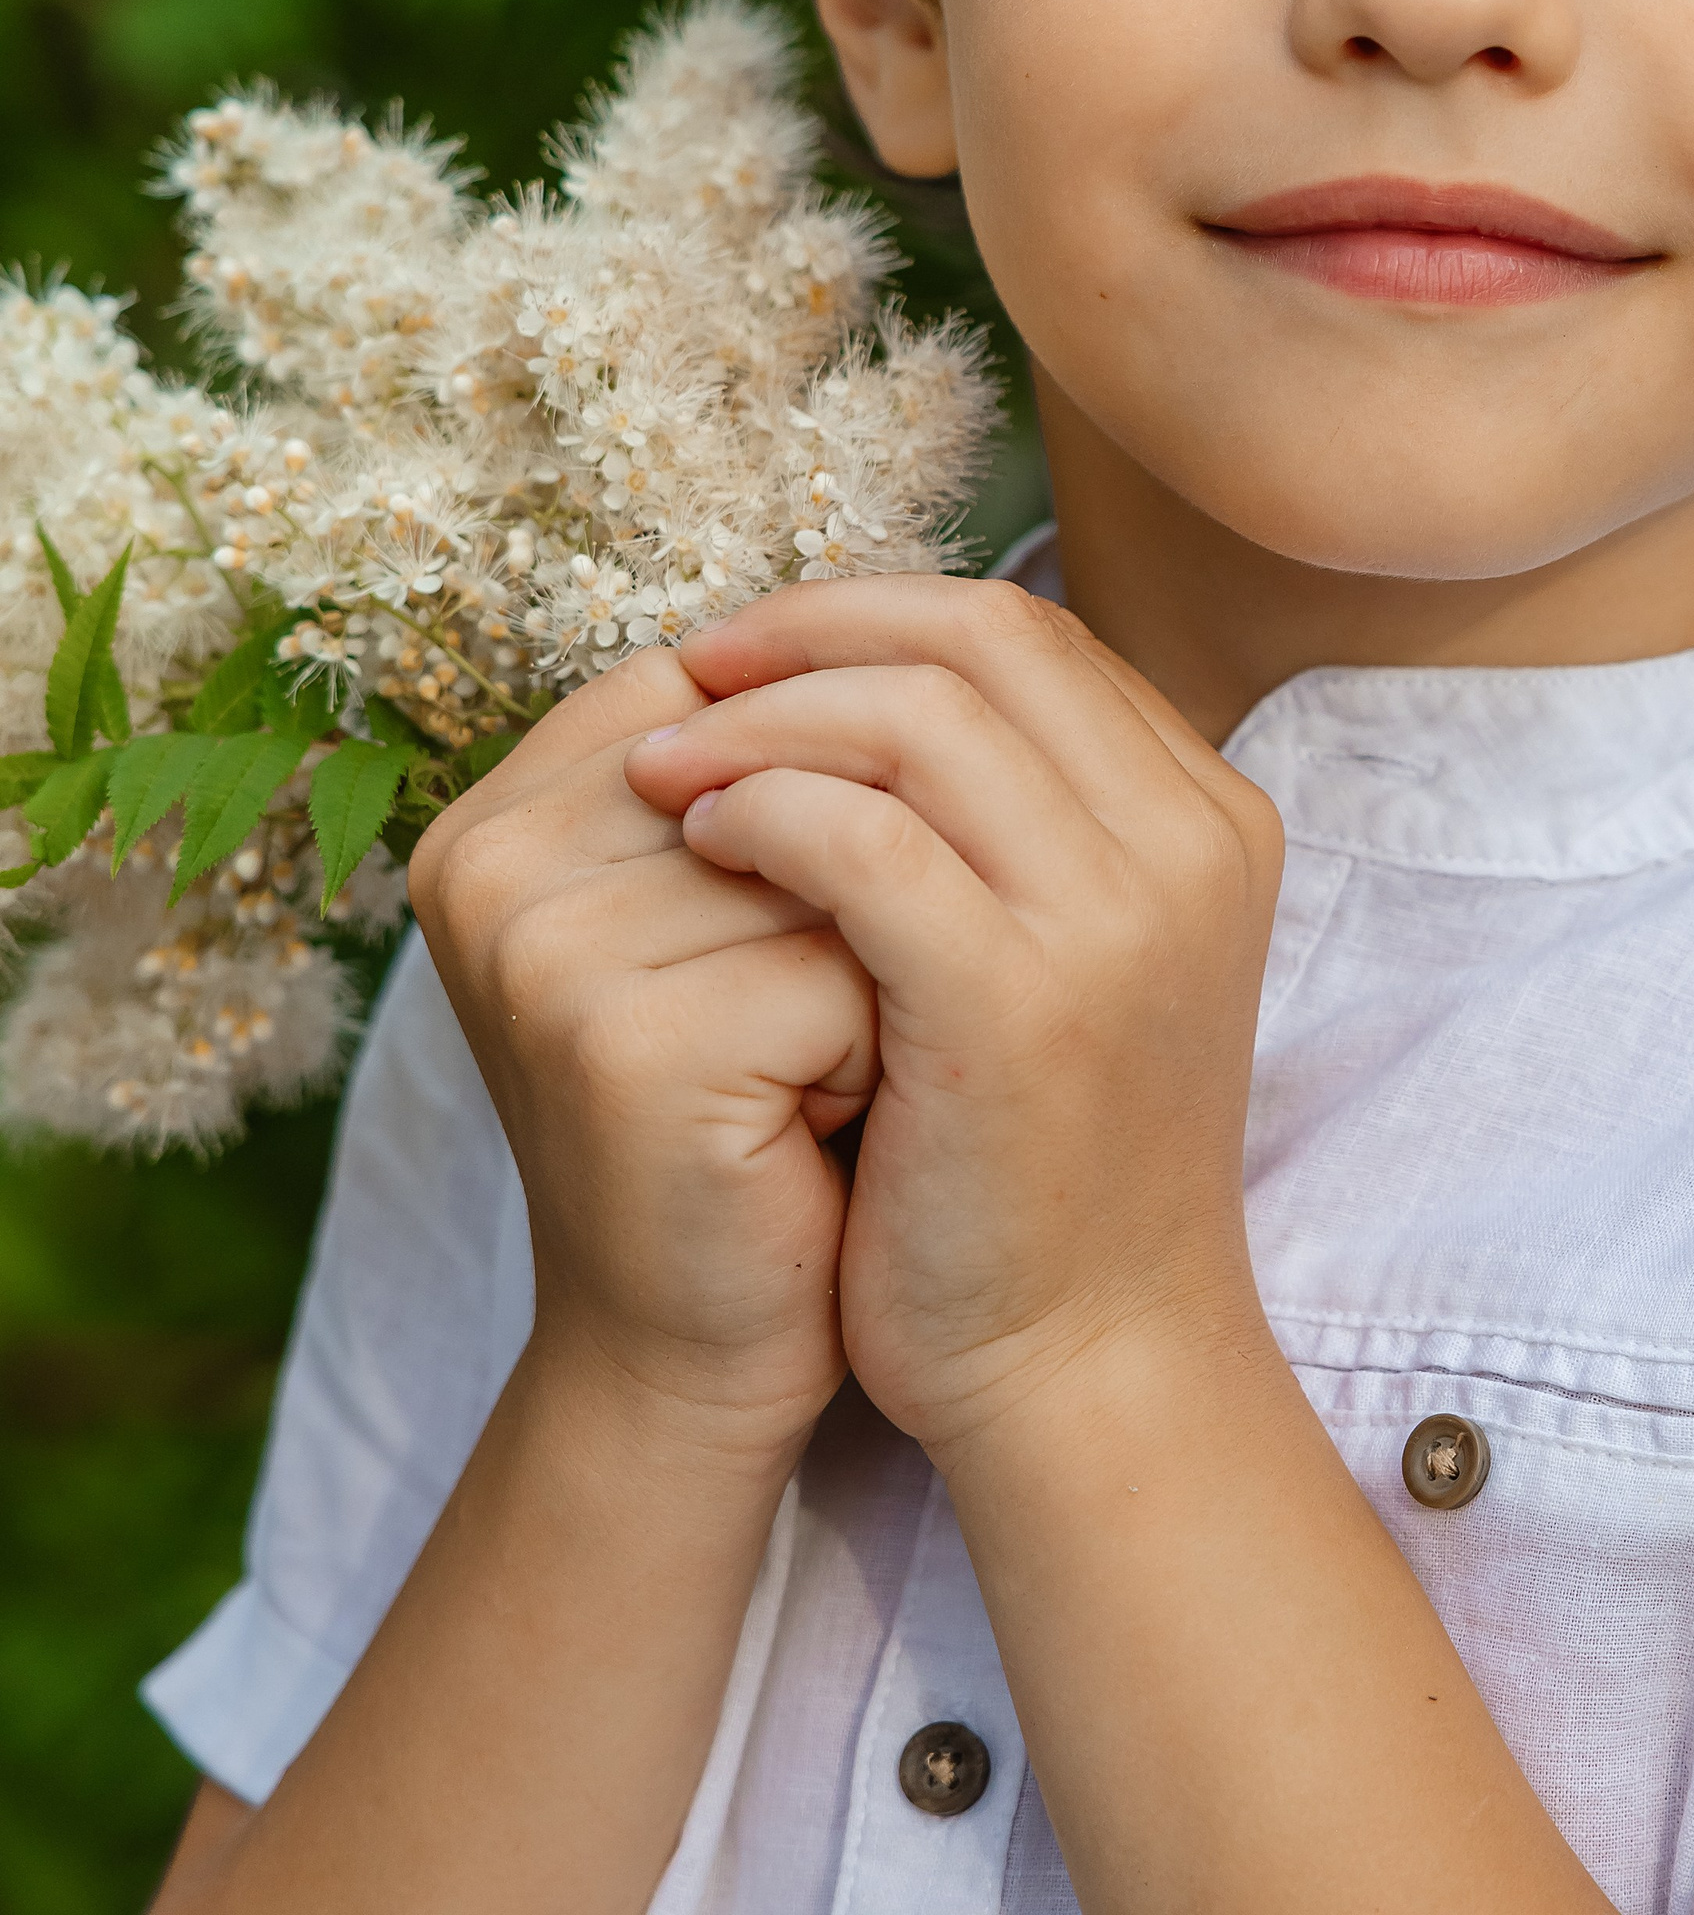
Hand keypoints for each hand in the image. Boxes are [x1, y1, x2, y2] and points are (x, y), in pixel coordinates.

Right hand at [407, 652, 880, 1456]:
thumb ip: (765, 768)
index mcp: (503, 803)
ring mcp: (541, 945)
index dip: (832, 790)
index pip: (734, 686)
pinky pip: (844, 967)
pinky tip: (829, 1128)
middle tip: (813, 1021)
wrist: (702, 1356)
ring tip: (824, 1068)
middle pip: (793, 760)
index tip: (802, 921)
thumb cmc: (752, 1115)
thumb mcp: (733, 918)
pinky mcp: (620, 1041)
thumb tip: (925, 617)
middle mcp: (488, 855)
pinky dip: (883, 1047)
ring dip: (888, 959)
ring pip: (837, 854)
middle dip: (864, 883)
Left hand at [622, 578, 1284, 1464]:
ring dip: (768, 719)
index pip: (1032, 636)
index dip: (879, 616)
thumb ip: (1024, 827)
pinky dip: (764, 810)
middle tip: (697, 671)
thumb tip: (869, 691)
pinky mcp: (1018, 1000)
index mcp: (1206, 817)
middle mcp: (1186, 842)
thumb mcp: (1080, 958)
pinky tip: (702, 841)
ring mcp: (1115, 917)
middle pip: (981, 638)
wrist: (1092, 1365)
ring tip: (667, 768)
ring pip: (919, 713)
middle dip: (815, 631)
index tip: (762, 652)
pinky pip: (865, 839)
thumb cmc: (1049, 1165)